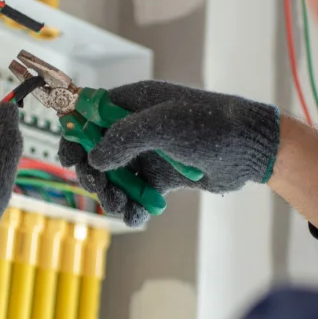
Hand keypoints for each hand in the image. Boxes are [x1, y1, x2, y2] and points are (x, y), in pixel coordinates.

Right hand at [59, 81, 279, 226]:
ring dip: (111, 194)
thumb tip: (94, 159)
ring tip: (120, 205)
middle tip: (99, 188)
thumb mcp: (164, 125)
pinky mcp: (163, 176)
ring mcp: (149, 152)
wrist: (250, 149)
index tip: (68, 159)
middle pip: (97, 150)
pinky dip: (134, 206)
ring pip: (115, 176)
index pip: (89, 114)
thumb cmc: (210, 125)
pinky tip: (137, 216)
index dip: (74, 134)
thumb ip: (124, 137)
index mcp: (133, 103)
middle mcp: (137, 127)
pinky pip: (138, 193)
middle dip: (93, 172)